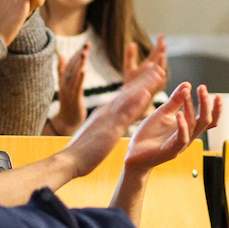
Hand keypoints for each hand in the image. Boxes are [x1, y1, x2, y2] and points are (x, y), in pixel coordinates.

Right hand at [51, 44, 88, 135]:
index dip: (77, 53)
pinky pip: (76, 87)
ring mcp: (69, 91)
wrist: (67, 121)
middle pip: (72, 66)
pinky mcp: (74, 98)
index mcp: (64, 79)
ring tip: (84, 53)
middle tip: (87, 44)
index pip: (71, 63)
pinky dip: (79, 78)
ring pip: (74, 74)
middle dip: (79, 54)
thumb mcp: (65, 84)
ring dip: (79, 63)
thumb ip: (63, 69)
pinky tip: (84, 70)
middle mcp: (65, 83)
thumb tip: (61, 54)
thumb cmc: (68, 102)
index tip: (86, 44)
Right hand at [60, 54, 165, 177]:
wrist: (69, 160)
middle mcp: (106, 111)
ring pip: (130, 98)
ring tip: (159, 73)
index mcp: (103, 113)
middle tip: (158, 67)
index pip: (123, 96)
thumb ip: (101, 127)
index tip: (148, 76)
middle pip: (129, 92)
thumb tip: (105, 127)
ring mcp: (109, 119)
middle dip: (144, 79)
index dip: (136, 85)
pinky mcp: (111, 129)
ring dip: (145, 84)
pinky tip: (147, 93)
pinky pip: (126, 114)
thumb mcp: (94, 135)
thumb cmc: (80, 152)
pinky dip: (137, 103)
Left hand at [124, 82, 220, 173]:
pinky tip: (179, 114)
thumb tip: (187, 84)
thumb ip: (175, 101)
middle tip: (202, 88)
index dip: (215, 109)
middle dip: (205, 104)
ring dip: (191, 108)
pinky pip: (181, 139)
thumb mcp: (162, 113)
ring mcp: (180, 144)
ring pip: (193, 127)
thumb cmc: (149, 135)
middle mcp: (187, 136)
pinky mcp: (171, 151)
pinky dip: (182, 126)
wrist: (134, 154)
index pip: (208, 119)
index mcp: (187, 128)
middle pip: (205, 121)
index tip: (216, 94)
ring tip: (186, 93)